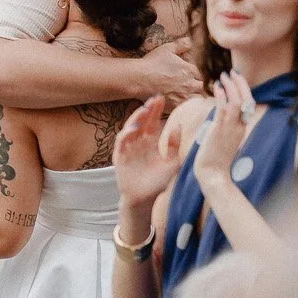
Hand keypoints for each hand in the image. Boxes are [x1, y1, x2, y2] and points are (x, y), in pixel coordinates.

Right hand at [112, 95, 181, 209]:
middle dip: (146, 110)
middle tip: (153, 100)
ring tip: (144, 110)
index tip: (161, 99)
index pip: (153, 123)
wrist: (145, 199)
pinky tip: (134, 128)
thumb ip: (175, 145)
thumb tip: (177, 126)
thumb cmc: (158, 182)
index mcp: (151, 143)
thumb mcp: (173, 162)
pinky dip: (126, 134)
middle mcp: (138, 143)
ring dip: (136, 119)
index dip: (156, 111)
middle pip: (141, 122)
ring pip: (130, 128)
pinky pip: (121, 142)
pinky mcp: (120, 157)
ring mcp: (128, 149)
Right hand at [133, 41, 203, 103]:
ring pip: (198, 100)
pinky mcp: (174, 106)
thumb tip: (191, 41)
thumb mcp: (167, 49)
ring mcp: (182, 97)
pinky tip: (186, 107)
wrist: (138, 79)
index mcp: (189, 70)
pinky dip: (187, 108)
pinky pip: (187, 110)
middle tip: (202, 89)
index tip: (203, 78)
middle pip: (205, 89)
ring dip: (198, 98)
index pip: (206, 75)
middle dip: (204, 88)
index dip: (205, 76)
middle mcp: (189, 84)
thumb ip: (182, 44)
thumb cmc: (151, 63)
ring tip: (195, 99)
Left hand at [192, 71, 254, 198]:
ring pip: (237, 100)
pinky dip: (222, 95)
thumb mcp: (222, 141)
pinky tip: (217, 86)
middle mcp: (240, 126)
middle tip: (232, 72)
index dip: (243, 90)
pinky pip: (224, 108)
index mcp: (241, 129)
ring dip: (231, 85)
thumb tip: (217, 119)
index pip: (247, 104)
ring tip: (223, 75)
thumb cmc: (214, 161)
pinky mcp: (221, 129)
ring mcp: (231, 128)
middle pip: (246, 99)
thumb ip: (223, 129)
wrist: (213, 175)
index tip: (236, 80)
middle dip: (240, 84)